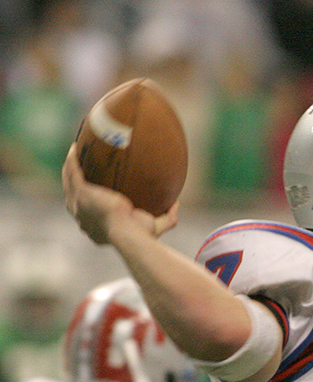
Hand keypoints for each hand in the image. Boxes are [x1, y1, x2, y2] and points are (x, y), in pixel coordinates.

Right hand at [62, 143, 177, 244]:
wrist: (128, 233)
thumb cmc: (141, 234)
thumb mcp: (155, 225)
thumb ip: (167, 217)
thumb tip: (176, 203)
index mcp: (94, 225)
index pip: (88, 210)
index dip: (89, 199)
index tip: (95, 188)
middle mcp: (81, 215)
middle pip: (74, 194)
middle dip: (76, 180)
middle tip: (83, 165)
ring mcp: (77, 204)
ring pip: (69, 181)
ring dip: (70, 166)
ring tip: (76, 152)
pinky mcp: (80, 192)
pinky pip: (72, 171)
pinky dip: (73, 159)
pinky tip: (76, 147)